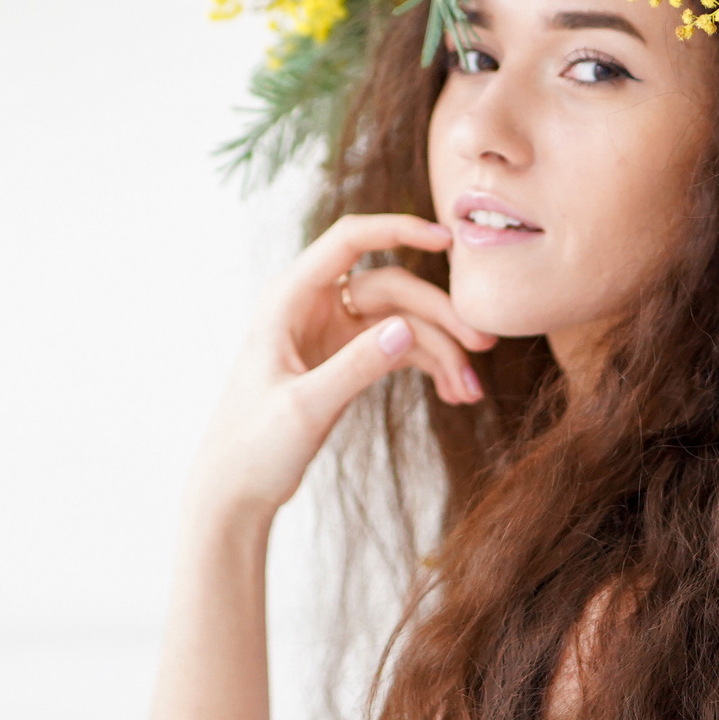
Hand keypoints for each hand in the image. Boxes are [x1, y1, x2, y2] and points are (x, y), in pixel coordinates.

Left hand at [190, 214, 497, 522]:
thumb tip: (406, 329)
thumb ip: (354, 367)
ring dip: (440, 350)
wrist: (237, 490)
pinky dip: (428, 367)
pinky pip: (398, 348)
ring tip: (471, 391)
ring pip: (402, 320)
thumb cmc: (254, 446)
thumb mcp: (305, 408)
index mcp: (289, 298)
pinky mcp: (346, 359)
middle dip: (439, 315)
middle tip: (482, 346)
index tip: (447, 238)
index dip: (398, 229)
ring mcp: (332, 331)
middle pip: (392, 287)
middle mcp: (313, 305)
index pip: (349, 240)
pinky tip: (455, 393)